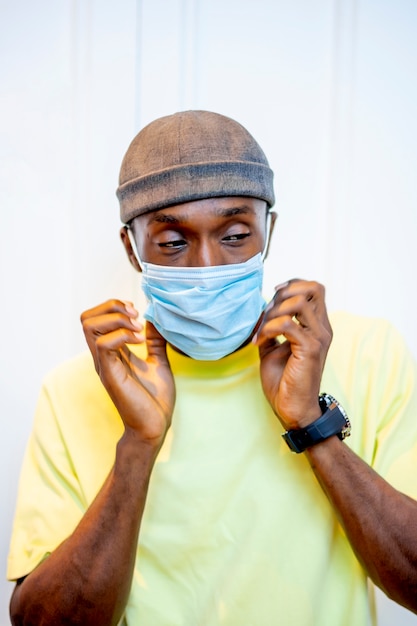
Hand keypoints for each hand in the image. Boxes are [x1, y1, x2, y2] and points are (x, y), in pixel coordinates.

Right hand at [81, 300, 174, 447]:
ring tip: (137, 329)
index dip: (113, 307)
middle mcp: (103, 356)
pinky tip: (139, 342)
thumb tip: (154, 319)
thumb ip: (154, 341)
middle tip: (135, 317)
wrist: (154, 426)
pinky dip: (122, 335)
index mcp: (111, 352)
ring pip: (89, 326)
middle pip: (87, 318)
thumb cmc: (154, 399)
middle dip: (112, 307)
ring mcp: (104, 364)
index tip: (136, 313)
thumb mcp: (157, 362)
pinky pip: (104, 344)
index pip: (95, 318)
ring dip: (116, 319)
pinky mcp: (110, 374)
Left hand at [253, 280, 331, 429]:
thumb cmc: (285, 381)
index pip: (313, 288)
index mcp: (317, 326)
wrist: (293, 409)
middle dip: (283, 294)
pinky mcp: (310, 349)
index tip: (272, 297)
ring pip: (299, 302)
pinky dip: (269, 328)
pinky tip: (261, 342)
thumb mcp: (273, 348)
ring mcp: (318, 338)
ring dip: (274, 311)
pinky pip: (287, 324)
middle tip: (267, 314)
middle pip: (313, 288)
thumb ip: (271, 328)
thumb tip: (260, 312)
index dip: (292, 285)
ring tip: (263, 330)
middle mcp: (322, 328)